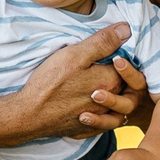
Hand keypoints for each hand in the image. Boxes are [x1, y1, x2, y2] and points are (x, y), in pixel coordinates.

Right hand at [17, 26, 146, 140]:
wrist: (30, 115)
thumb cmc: (50, 83)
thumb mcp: (75, 55)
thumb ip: (103, 42)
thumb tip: (126, 29)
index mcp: (110, 81)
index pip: (129, 68)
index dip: (123, 58)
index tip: (112, 53)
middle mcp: (110, 103)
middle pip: (127, 89)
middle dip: (123, 78)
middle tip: (109, 68)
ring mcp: (99, 119)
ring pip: (118, 108)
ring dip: (115, 98)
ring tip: (103, 88)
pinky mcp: (87, 129)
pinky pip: (103, 124)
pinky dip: (102, 116)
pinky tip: (92, 107)